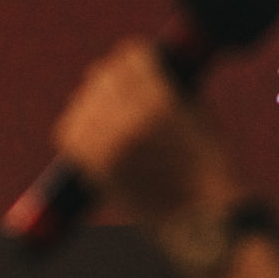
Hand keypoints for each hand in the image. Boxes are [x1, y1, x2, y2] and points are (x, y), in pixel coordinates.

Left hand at [52, 39, 242, 227]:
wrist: (200, 223)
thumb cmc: (209, 168)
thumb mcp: (199, 114)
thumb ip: (168, 85)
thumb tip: (139, 66)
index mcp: (162, 100)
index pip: (131, 54)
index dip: (135, 57)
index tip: (138, 62)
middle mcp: (131, 118)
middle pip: (103, 74)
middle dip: (115, 77)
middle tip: (122, 87)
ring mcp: (109, 143)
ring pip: (83, 100)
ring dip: (95, 101)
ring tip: (109, 111)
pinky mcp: (95, 167)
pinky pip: (69, 132)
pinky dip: (77, 126)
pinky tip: (90, 129)